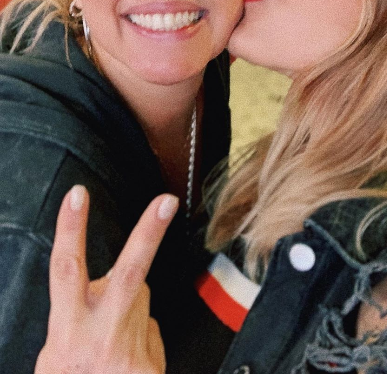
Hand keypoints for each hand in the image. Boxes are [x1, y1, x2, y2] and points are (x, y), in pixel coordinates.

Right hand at [35, 185, 178, 373]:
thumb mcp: (53, 361)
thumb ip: (76, 321)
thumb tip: (103, 292)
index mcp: (70, 332)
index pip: (67, 270)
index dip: (70, 230)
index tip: (77, 196)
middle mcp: (102, 337)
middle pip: (129, 273)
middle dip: (148, 233)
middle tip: (166, 203)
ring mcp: (131, 352)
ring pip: (140, 300)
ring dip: (126, 308)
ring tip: (108, 343)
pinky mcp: (151, 366)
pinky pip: (148, 331)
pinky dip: (136, 338)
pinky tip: (122, 360)